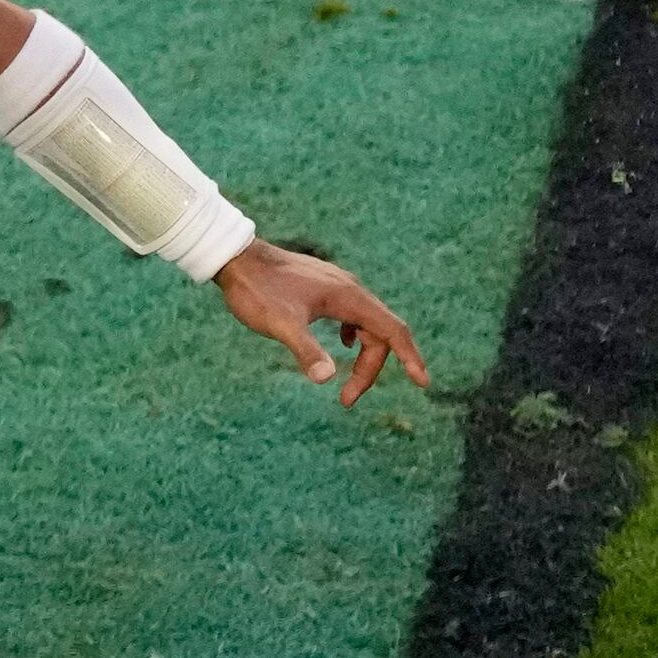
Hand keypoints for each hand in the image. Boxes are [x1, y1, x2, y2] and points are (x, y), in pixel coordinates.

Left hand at [213, 242, 429, 407]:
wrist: (235, 257)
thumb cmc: (257, 289)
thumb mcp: (280, 323)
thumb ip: (305, 350)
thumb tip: (326, 379)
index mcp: (348, 297)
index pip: (393, 330)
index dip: (410, 357)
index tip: (422, 382)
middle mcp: (350, 289)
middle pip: (379, 334)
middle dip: (370, 370)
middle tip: (346, 400)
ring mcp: (337, 286)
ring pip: (366, 325)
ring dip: (363, 356)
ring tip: (346, 385)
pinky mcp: (323, 288)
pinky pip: (353, 314)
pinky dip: (355, 335)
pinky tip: (343, 344)